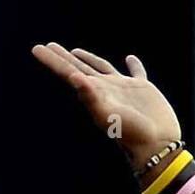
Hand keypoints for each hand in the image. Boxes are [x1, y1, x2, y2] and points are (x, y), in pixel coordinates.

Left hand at [31, 42, 181, 168]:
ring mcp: (124, 90)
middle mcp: (106, 90)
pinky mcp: (143, 90)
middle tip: (49, 46)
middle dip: (63, 58)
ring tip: (76, 51)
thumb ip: (91, 98)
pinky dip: (133, 65)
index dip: (53, 61)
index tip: (37, 49)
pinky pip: (136, 73)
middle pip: (80, 68)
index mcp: (95, 94)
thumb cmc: (132, 134)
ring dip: (88, 60)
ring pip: (102, 68)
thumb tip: (74, 79)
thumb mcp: (108, 116)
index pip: (69, 73)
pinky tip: (130, 59)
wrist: (157, 146)